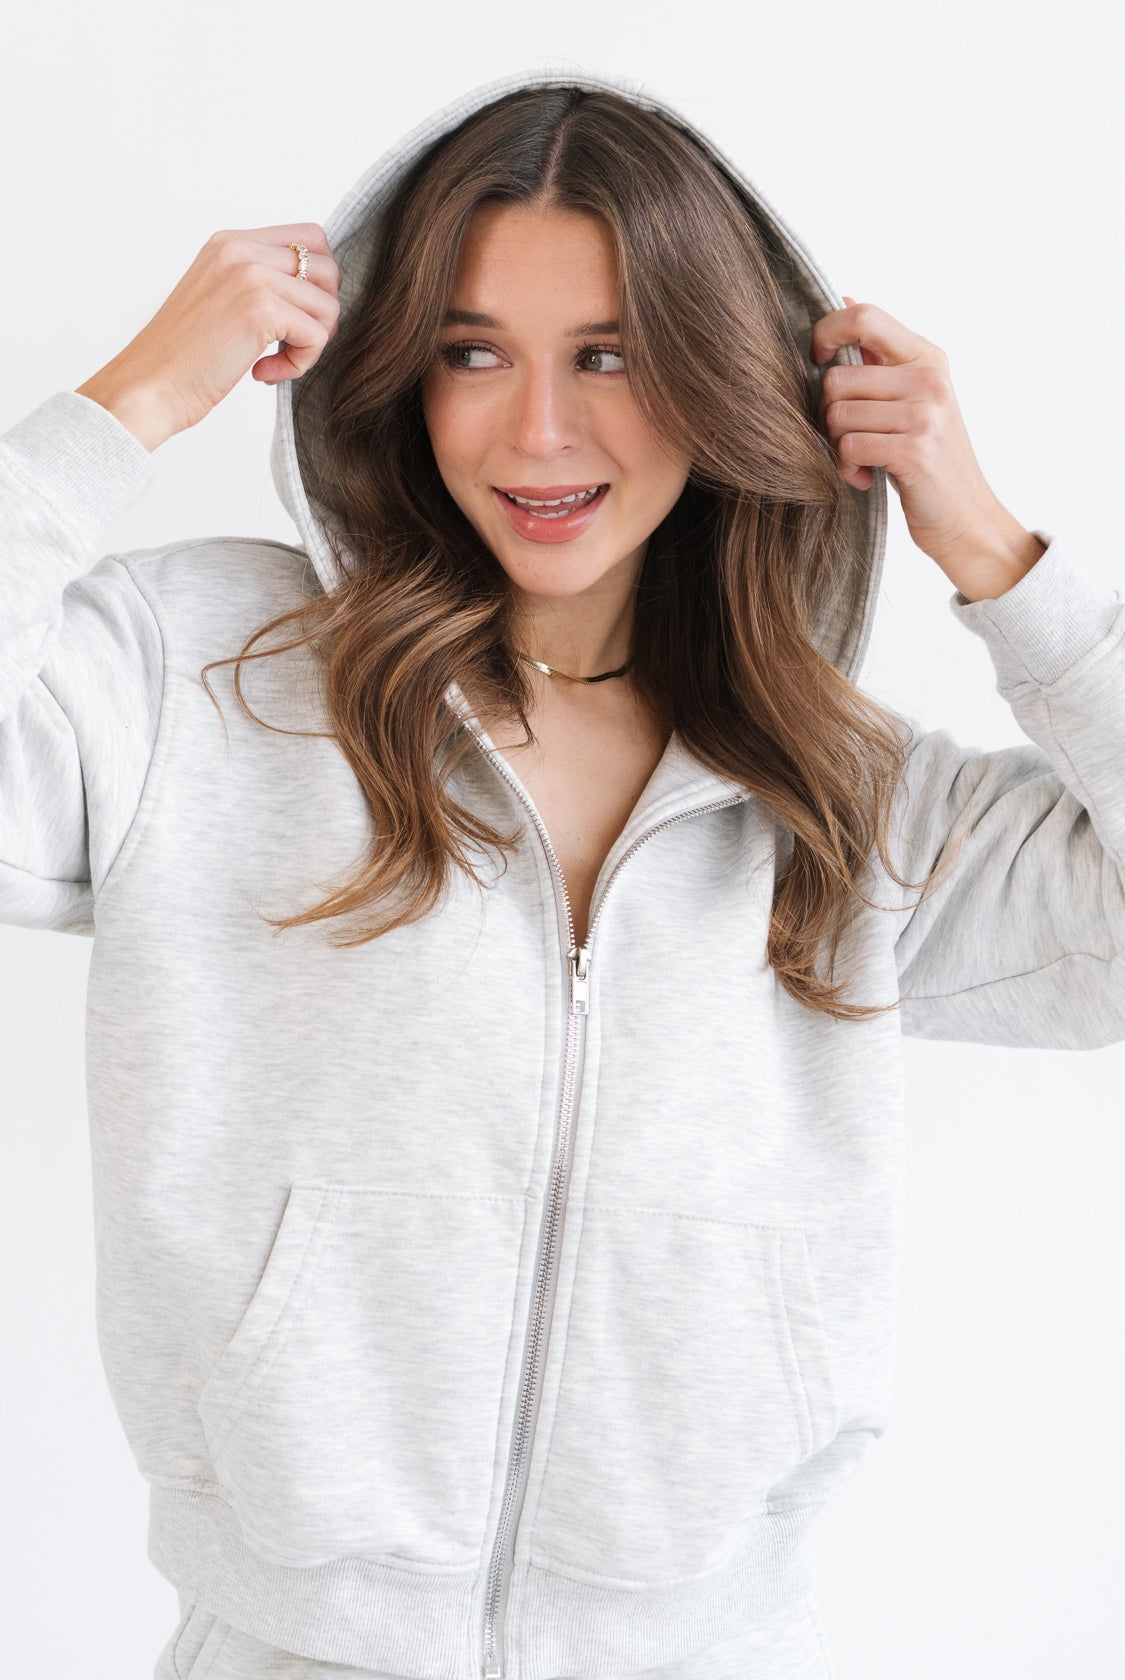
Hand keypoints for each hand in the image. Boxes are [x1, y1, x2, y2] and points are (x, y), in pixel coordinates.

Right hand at [76, 225, 340, 450]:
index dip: (318, 284)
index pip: (309, 239)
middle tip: (290, 344)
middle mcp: (240, 249)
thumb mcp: (219, 301)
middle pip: (329, 268)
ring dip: (312, 344)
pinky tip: (263, 373)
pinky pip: (317, 335)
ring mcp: (250, 275)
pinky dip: (300, 364)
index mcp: (230, 243)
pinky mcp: (260, 310)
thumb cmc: (182, 359)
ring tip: (274, 362)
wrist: (148, 387)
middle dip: (322, 314)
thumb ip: (258, 285)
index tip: (293, 319)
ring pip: (328, 305)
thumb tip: (316, 295)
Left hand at [810, 299, 1043, 599]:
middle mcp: (929, 379)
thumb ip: (879, 356)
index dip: (826, 332)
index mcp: (927, 357)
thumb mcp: (913, 399)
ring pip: (837, 415)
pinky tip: (866, 478)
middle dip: (828, 415)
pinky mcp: (915, 452)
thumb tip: (845, 297)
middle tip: (849, 437)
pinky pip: (847, 447)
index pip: (864, 316)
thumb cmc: (930, 461)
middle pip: (835, 378)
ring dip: (838, 446)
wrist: (968, 519)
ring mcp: (925, 415)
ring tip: (863, 461)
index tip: (816, 360)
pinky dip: (846, 469)